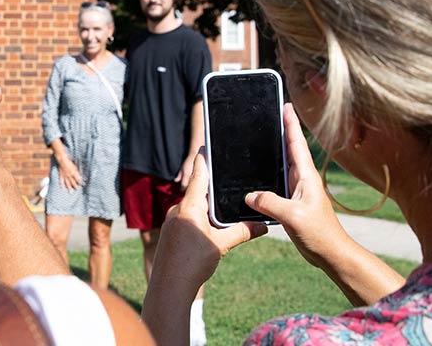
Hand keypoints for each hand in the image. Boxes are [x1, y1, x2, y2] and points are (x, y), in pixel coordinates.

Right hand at [56, 156, 82, 189]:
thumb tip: (80, 177)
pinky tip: (62, 189)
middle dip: (75, 186)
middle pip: (73, 182)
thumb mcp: (75, 167)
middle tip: (77, 189)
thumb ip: (77, 172)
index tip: (82, 185)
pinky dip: (62, 185)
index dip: (80, 182)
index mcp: (73, 173)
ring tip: (71, 192)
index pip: (78, 179)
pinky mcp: (61, 175)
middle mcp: (69, 175)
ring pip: (67, 183)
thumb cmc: (70, 163)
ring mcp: (65, 176)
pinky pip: (61, 181)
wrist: (62, 160)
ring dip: (69, 188)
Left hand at [149, 152, 267, 293]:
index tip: (205, 145)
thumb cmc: (192, 264)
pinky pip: (188, 219)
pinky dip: (200, 219)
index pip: (198, 176)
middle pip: (198, 192)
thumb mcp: (221, 245)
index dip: (204, 160)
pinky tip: (210, 228)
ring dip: (207, 208)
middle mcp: (178, 210)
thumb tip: (262, 225)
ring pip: (193, 208)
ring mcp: (172, 222)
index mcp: (190, 207)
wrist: (169, 287)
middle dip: (213, 188)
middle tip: (228, 179)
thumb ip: (241, 232)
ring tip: (224, 208)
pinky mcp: (171, 233)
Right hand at [244, 104, 356, 269]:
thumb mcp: (293, 216)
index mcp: (306, 177)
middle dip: (282, 130)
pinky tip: (259, 173)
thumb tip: (250, 195)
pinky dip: (269, 173)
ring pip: (283, 165)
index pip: (297, 143)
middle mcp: (303, 180)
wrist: (330, 253)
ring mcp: (298, 190)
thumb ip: (270, 203)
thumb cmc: (319, 234)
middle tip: (273, 112)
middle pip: (290, 149)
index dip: (291, 123)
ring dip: (275, 150)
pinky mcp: (293, 202)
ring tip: (265, 136)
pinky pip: (278, 182)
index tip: (286, 105)